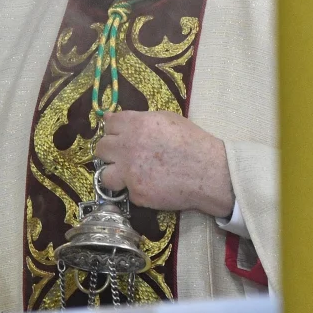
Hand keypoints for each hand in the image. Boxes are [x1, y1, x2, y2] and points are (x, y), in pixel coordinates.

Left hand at [94, 110, 233, 217]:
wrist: (211, 173)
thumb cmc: (193, 142)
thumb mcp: (167, 120)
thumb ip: (139, 119)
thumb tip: (112, 119)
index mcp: (135, 125)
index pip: (108, 125)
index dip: (115, 131)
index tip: (121, 136)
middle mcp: (127, 147)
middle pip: (101, 149)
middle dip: (110, 152)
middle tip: (123, 156)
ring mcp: (130, 172)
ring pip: (104, 174)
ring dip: (114, 174)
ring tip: (127, 175)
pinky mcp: (136, 193)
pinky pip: (126, 191)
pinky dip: (136, 189)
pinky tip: (150, 186)